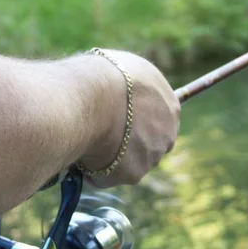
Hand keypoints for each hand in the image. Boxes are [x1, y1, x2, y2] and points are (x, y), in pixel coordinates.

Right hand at [79, 50, 179, 186]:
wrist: (89, 98)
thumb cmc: (98, 78)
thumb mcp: (120, 70)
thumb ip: (126, 89)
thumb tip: (112, 94)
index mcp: (169, 103)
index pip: (158, 121)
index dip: (135, 124)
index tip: (116, 123)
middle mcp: (167, 132)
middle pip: (148, 146)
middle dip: (126, 146)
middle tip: (98, 137)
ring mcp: (152, 156)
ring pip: (127, 164)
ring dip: (108, 159)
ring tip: (83, 144)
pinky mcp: (133, 174)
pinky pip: (107, 178)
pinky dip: (92, 172)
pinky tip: (78, 156)